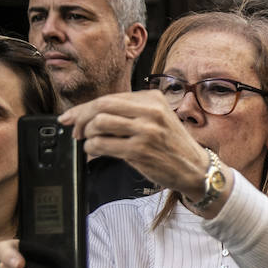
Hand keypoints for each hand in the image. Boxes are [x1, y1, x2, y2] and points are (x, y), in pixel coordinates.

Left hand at [59, 90, 210, 198]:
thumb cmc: (173, 146)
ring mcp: (146, 131)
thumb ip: (130, 112)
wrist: (196, 169)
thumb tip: (89, 113)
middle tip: (77, 130)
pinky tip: (97, 151)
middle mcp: (151, 111)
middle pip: (101, 105)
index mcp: (154, 99)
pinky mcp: (140, 150)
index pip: (110, 98)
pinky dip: (92, 148)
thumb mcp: (158, 119)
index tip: (71, 117)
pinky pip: (102, 144)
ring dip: (88, 135)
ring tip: (92, 142)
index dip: (84, 108)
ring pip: (99, 123)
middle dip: (81, 118)